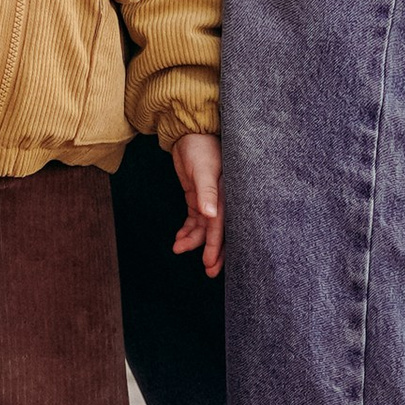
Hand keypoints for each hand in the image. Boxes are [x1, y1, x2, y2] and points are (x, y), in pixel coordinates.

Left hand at [170, 132, 222, 274]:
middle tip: (209, 272)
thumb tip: (210, 215)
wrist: (188, 132)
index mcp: (226, 194)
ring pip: (203, 228)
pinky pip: (194, 220)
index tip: (211, 264)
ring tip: (178, 249)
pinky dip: (187, 230)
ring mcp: (207, 200)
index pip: (221, 225)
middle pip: (218, 232)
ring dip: (193, 240)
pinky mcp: (197, 197)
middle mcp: (219, 200)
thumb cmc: (200, 147)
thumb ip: (207, 192)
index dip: (217, 245)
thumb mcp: (203, 169)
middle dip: (213, 252)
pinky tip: (178, 239)